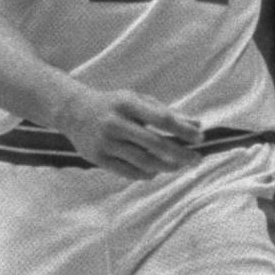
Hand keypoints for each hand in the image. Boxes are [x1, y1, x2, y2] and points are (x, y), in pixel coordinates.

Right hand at [55, 87, 202, 178]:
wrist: (74, 112)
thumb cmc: (116, 105)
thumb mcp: (140, 101)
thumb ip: (168, 112)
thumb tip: (197, 125)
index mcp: (128, 103)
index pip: (162, 119)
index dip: (183, 130)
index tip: (200, 138)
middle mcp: (115, 123)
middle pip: (155, 143)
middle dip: (180, 153)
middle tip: (197, 159)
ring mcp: (105, 142)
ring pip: (143, 161)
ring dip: (166, 166)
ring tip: (179, 166)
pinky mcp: (97, 159)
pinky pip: (128, 172)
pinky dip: (146, 174)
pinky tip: (156, 171)